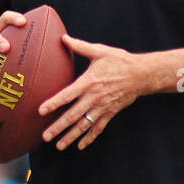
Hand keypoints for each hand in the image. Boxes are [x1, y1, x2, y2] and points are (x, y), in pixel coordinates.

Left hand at [38, 34, 140, 150]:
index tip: (41, 111)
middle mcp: (94, 98)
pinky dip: (89, 138)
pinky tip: (81, 145)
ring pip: (84, 125)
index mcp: (89, 82)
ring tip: (58, 145)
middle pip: (73, 115)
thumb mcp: (100, 51)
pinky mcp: (110, 112)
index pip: (67, 95)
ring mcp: (102, 107)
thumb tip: (63, 38)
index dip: (53, 103)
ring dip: (71, 136)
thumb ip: (80, 46)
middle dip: (58, 127)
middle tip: (45, 136)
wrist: (141, 74)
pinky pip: (98, 128)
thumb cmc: (119, 61)